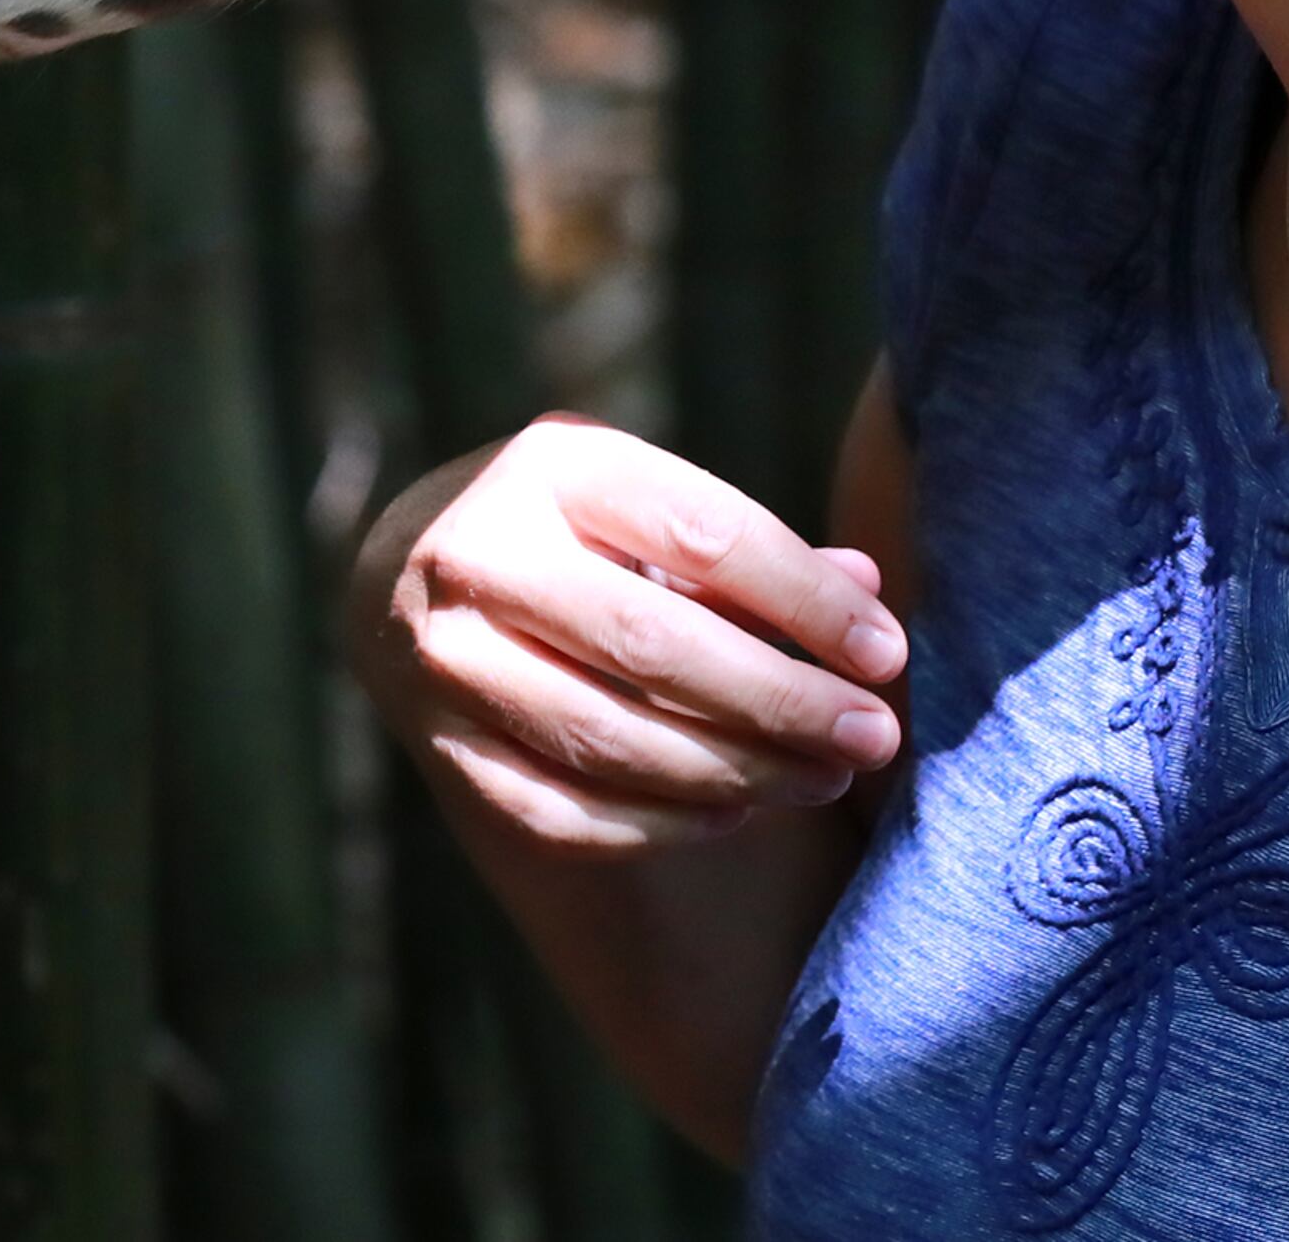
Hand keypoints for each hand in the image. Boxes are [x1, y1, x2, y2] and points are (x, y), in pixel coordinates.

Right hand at [349, 414, 910, 854]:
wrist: (401, 569)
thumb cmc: (570, 528)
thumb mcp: (646, 500)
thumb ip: (749, 549)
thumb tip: (869, 591)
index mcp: (549, 466)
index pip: (703, 536)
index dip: (806, 601)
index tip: (886, 653)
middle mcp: (478, 554)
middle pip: (657, 649)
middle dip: (784, 703)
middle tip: (874, 738)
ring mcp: (443, 658)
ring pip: (612, 741)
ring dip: (738, 773)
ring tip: (822, 779)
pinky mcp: (434, 745)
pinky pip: (563, 810)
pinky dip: (659, 822)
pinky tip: (733, 811)